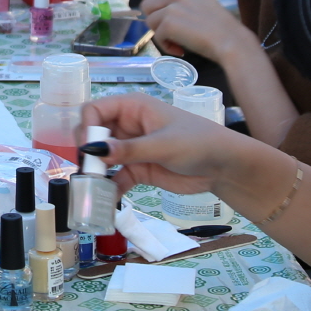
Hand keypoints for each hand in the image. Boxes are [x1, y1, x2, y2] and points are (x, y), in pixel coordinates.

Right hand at [82, 93, 256, 195]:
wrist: (224, 166)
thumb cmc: (198, 142)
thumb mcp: (163, 144)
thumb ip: (128, 149)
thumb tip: (93, 150)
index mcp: (132, 107)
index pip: (95, 110)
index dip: (87, 127)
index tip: (88, 149)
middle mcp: (127, 126)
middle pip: (93, 135)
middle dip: (87, 152)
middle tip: (87, 172)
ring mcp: (131, 149)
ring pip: (101, 159)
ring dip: (94, 173)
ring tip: (89, 189)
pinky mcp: (138, 170)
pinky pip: (115, 179)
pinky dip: (109, 190)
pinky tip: (105, 203)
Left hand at [139, 0, 249, 61]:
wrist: (231, 42)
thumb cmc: (219, 28)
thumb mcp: (200, 2)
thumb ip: (180, 0)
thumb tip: (157, 8)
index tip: (156, 12)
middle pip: (146, 3)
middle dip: (153, 19)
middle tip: (166, 30)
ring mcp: (173, 7)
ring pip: (150, 20)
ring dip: (160, 34)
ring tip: (177, 42)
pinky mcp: (169, 23)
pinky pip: (157, 36)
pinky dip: (166, 46)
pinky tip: (181, 49)